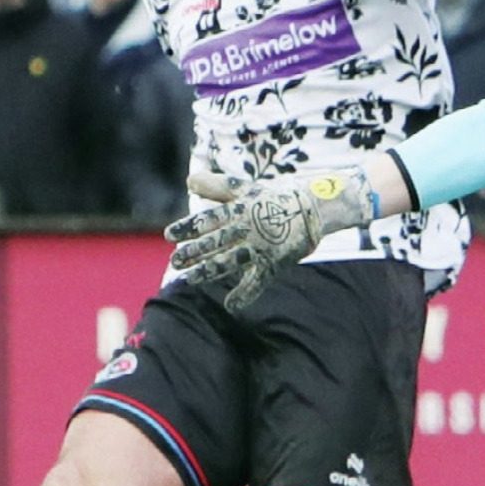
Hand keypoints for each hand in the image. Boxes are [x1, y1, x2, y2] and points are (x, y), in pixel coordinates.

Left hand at [165, 168, 375, 311]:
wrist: (314, 206)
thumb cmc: (275, 195)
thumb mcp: (246, 188)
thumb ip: (217, 186)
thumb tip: (189, 180)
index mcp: (239, 208)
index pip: (209, 219)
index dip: (188, 228)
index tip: (170, 235)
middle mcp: (247, 227)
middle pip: (216, 241)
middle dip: (194, 252)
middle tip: (175, 261)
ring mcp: (261, 246)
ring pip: (230, 261)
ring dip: (209, 271)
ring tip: (191, 279)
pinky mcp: (274, 261)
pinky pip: (257, 281)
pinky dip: (244, 294)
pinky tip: (230, 305)